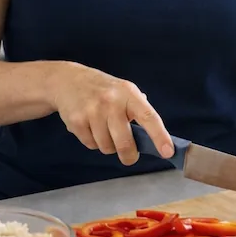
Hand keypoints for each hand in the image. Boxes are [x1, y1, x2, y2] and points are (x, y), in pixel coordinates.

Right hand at [48, 62, 173, 164]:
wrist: (67, 80)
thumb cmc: (102, 89)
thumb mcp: (124, 90)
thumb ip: (139, 110)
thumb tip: (155, 136)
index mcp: (129, 93)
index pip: (148, 117)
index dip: (160, 136)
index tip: (168, 152)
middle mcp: (111, 102)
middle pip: (125, 142)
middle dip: (129, 155)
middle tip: (129, 156)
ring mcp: (93, 111)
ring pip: (107, 147)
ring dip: (108, 145)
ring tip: (103, 130)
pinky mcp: (77, 121)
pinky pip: (91, 145)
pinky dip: (93, 142)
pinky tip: (90, 127)